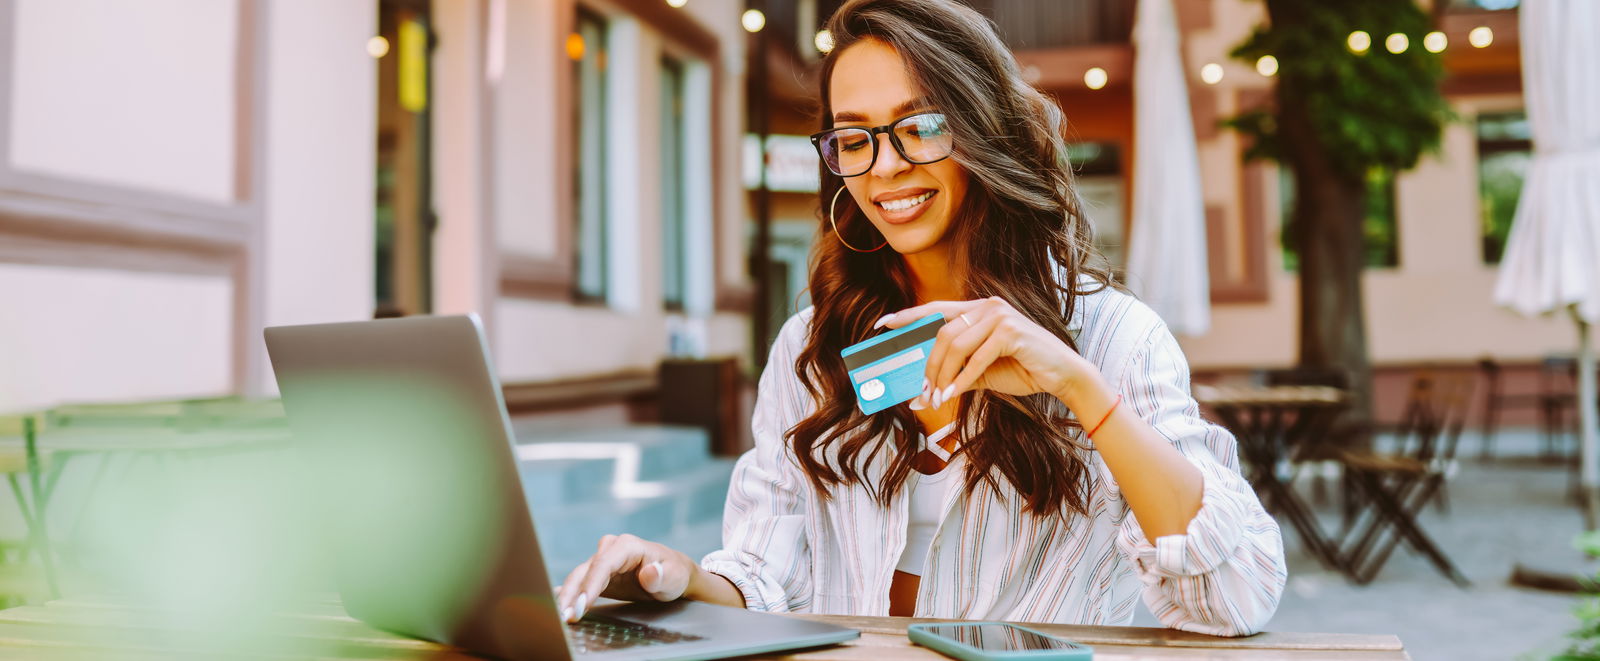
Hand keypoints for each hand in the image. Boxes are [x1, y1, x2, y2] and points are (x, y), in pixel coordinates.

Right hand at [555, 534, 696, 622]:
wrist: (671, 574)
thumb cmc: (673, 573)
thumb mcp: (674, 577)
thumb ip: (662, 576)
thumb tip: (649, 572)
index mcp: (627, 546)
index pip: (603, 565)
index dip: (590, 585)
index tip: (581, 605)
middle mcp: (610, 549)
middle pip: (585, 572)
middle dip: (571, 594)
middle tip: (563, 617)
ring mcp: (601, 560)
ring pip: (578, 578)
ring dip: (566, 598)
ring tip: (558, 617)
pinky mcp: (597, 574)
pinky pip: (579, 584)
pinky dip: (567, 595)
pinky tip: (553, 604)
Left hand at [875, 297, 1095, 409]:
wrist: (1061, 376)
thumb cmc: (1021, 370)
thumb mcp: (980, 373)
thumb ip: (954, 375)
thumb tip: (923, 395)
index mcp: (977, 310)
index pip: (935, 310)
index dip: (907, 316)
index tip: (881, 324)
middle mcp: (987, 306)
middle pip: (941, 333)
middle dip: (928, 365)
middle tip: (922, 391)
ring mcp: (1000, 315)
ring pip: (955, 345)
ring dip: (943, 375)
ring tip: (939, 397)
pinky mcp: (1011, 331)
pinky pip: (977, 358)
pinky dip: (963, 379)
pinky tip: (953, 394)